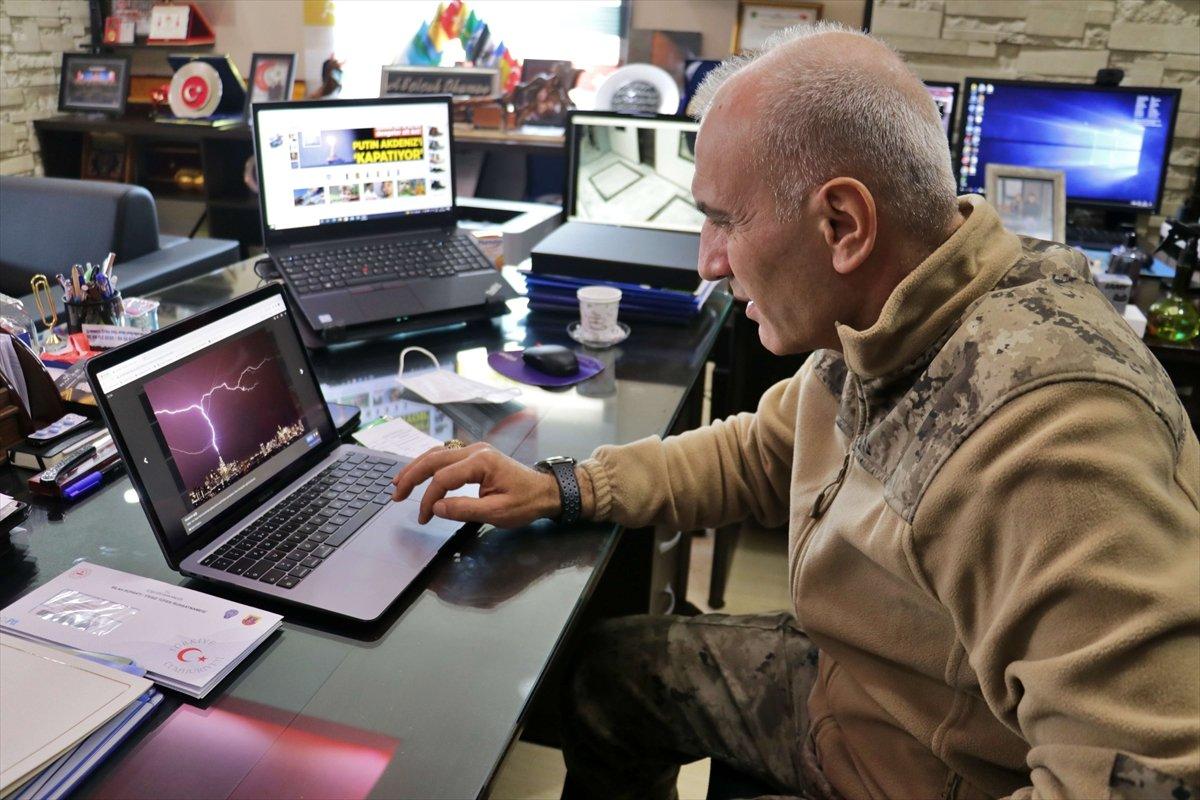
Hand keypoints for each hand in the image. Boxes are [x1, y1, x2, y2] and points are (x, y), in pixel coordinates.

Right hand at [391, 442, 560, 526]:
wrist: (546, 491)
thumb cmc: (526, 502)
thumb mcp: (497, 512)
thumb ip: (464, 509)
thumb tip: (435, 508)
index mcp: (481, 462)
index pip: (443, 479)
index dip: (428, 498)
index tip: (423, 518)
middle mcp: (475, 450)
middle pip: (433, 459)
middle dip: (411, 476)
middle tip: (394, 494)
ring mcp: (475, 450)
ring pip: (436, 454)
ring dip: (416, 467)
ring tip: (398, 482)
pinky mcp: (475, 455)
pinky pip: (445, 456)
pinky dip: (428, 465)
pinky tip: (418, 473)